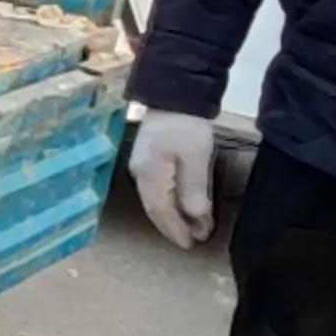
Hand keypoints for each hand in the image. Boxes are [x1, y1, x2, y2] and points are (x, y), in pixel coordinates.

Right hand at [129, 108, 220, 248]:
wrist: (174, 90)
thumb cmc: (186, 126)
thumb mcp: (195, 158)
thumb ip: (194, 191)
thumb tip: (196, 221)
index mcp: (149, 176)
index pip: (161, 212)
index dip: (175, 230)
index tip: (191, 244)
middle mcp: (140, 174)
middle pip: (155, 209)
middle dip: (173, 227)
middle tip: (192, 241)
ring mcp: (141, 165)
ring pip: (155, 200)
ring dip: (171, 216)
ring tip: (189, 227)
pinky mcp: (148, 157)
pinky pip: (157, 189)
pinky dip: (169, 202)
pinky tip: (179, 204)